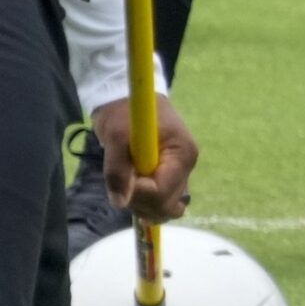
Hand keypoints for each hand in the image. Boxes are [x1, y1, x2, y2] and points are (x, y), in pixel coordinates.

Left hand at [90, 95, 198, 225]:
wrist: (127, 99)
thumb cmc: (124, 114)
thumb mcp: (116, 137)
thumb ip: (117, 171)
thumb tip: (121, 202)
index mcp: (182, 154)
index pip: (162, 193)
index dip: (138, 194)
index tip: (121, 181)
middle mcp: (187, 165)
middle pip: (168, 205)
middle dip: (141, 203)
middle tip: (121, 186)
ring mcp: (180, 170)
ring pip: (166, 206)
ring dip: (142, 204)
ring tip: (126, 184)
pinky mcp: (171, 173)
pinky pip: (163, 199)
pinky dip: (146, 200)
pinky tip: (134, 188)